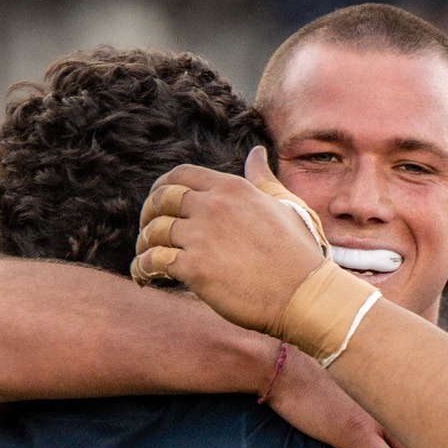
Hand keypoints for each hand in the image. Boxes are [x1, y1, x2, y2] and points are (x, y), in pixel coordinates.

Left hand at [134, 148, 325, 332]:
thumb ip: (263, 179)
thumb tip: (257, 153)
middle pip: (160, 200)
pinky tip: (144, 277)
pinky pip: (154, 262)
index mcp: (231, 187)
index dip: (162, 188)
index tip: (158, 203)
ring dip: (143, 245)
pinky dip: (142, 268)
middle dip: (147, 215)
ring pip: (153, 233)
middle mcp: (213, 206)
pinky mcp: (195, 268)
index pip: (180, 175)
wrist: (305, 294)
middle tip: (147, 231)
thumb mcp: (284, 205)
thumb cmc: (299, 252)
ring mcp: (202, 236)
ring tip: (145, 258)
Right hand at [266, 346, 447, 447]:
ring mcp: (380, 416)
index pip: (447, 418)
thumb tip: (411, 403)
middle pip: (443, 444)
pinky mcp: (356, 430)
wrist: (286, 364)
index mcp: (407, 386)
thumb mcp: (367, 371)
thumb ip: (392, 385)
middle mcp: (401, 400)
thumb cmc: (325, 369)